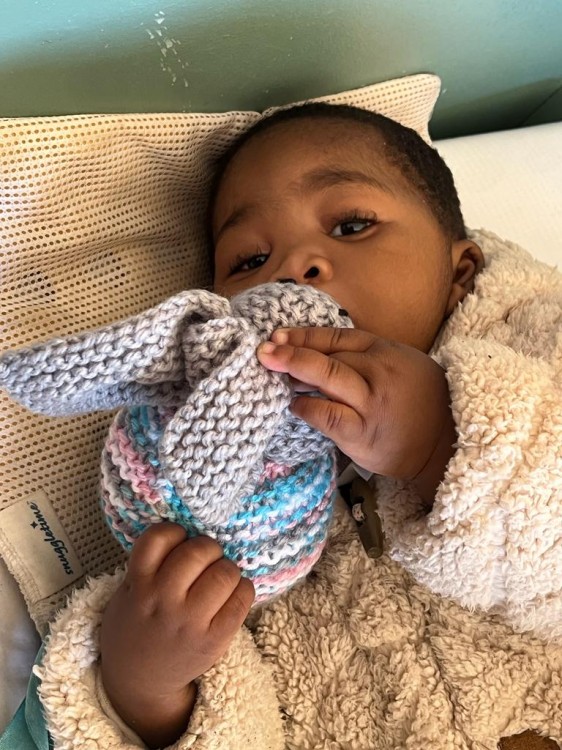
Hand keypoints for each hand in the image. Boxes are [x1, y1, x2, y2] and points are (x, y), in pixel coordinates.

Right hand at [100, 524, 254, 747]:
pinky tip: (232, 594)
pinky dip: (242, 590)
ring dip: (226, 569)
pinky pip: (242, 598)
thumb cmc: (138, 625)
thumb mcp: (128, 591)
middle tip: (206, 559)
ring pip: (225, 571)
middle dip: (207, 549)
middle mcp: (163, 600)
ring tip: (219, 578)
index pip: (159, 536)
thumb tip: (191, 530)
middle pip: (199, 551)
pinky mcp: (214, 640)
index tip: (179, 542)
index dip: (175, 532)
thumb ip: (151, 564)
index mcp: (139, 584)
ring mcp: (190, 621)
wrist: (139, 682)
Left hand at [257, 327, 456, 503]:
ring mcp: (371, 403)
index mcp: (386, 351)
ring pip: (328, 379)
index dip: (304, 335)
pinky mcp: (363, 433)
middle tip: (263, 351)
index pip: (338, 337)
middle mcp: (379, 373)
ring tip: (272, 370)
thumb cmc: (418, 402)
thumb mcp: (399, 364)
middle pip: (329, 356)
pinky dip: (307, 408)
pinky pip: (328, 416)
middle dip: (291, 352)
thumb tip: (312, 351)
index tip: (277, 335)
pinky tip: (295, 406)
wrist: (445, 443)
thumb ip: (364, 355)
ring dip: (295, 372)